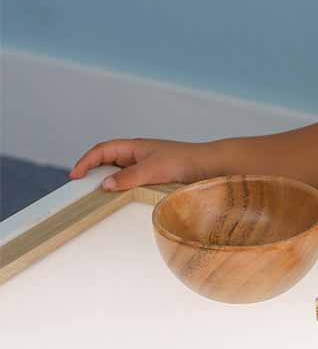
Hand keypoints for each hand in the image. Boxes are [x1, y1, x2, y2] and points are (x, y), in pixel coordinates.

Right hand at [69, 138, 209, 191]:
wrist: (211, 166)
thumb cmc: (184, 162)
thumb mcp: (153, 169)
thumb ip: (129, 177)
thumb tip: (105, 185)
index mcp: (135, 147)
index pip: (103, 150)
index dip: (86, 162)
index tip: (74, 177)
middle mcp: (139, 155)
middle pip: (108, 161)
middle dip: (92, 173)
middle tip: (81, 191)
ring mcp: (147, 166)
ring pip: (120, 174)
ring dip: (109, 183)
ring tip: (98, 198)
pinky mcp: (156, 178)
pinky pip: (133, 183)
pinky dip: (123, 190)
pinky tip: (122, 201)